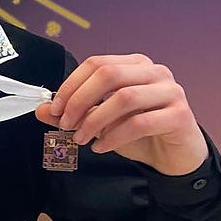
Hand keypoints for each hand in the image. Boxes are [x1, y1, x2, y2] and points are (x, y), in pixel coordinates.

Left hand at [35, 53, 207, 175]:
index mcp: (134, 65)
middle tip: (65, 124)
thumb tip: (41, 109)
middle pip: (109, 75)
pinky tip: (101, 147)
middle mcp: (155, 72)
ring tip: (81, 139)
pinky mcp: (180, 115)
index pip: (97, 63)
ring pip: (124, 97)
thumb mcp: (101, 122)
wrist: (174, 156)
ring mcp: (171, 91)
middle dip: (80, 100)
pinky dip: (114, 136)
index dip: (71, 85)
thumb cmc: (138, 133)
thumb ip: (73, 113)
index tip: (54, 109)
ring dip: (95, 120)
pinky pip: (140, 123)